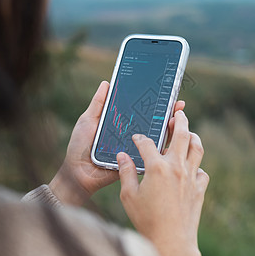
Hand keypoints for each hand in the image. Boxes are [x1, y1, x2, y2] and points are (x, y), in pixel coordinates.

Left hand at [49, 81, 185, 205]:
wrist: (77, 172)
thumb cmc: (80, 146)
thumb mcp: (88, 120)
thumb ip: (99, 104)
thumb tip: (107, 83)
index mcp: (122, 124)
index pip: (141, 111)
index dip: (153, 103)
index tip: (166, 92)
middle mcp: (132, 136)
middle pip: (154, 123)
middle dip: (168, 113)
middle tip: (178, 103)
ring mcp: (136, 149)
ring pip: (158, 138)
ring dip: (170, 128)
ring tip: (177, 117)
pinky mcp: (137, 162)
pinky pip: (152, 154)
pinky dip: (162, 147)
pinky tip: (170, 136)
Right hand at [117, 110, 208, 255]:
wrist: (171, 241)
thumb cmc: (146, 219)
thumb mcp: (128, 196)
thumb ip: (125, 172)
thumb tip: (122, 156)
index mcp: (157, 167)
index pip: (146, 143)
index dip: (139, 138)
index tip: (136, 138)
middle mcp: (177, 167)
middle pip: (182, 134)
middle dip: (180, 120)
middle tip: (178, 113)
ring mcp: (191, 177)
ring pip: (197, 148)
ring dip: (193, 136)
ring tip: (189, 132)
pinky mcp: (199, 188)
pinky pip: (201, 170)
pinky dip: (196, 165)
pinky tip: (190, 167)